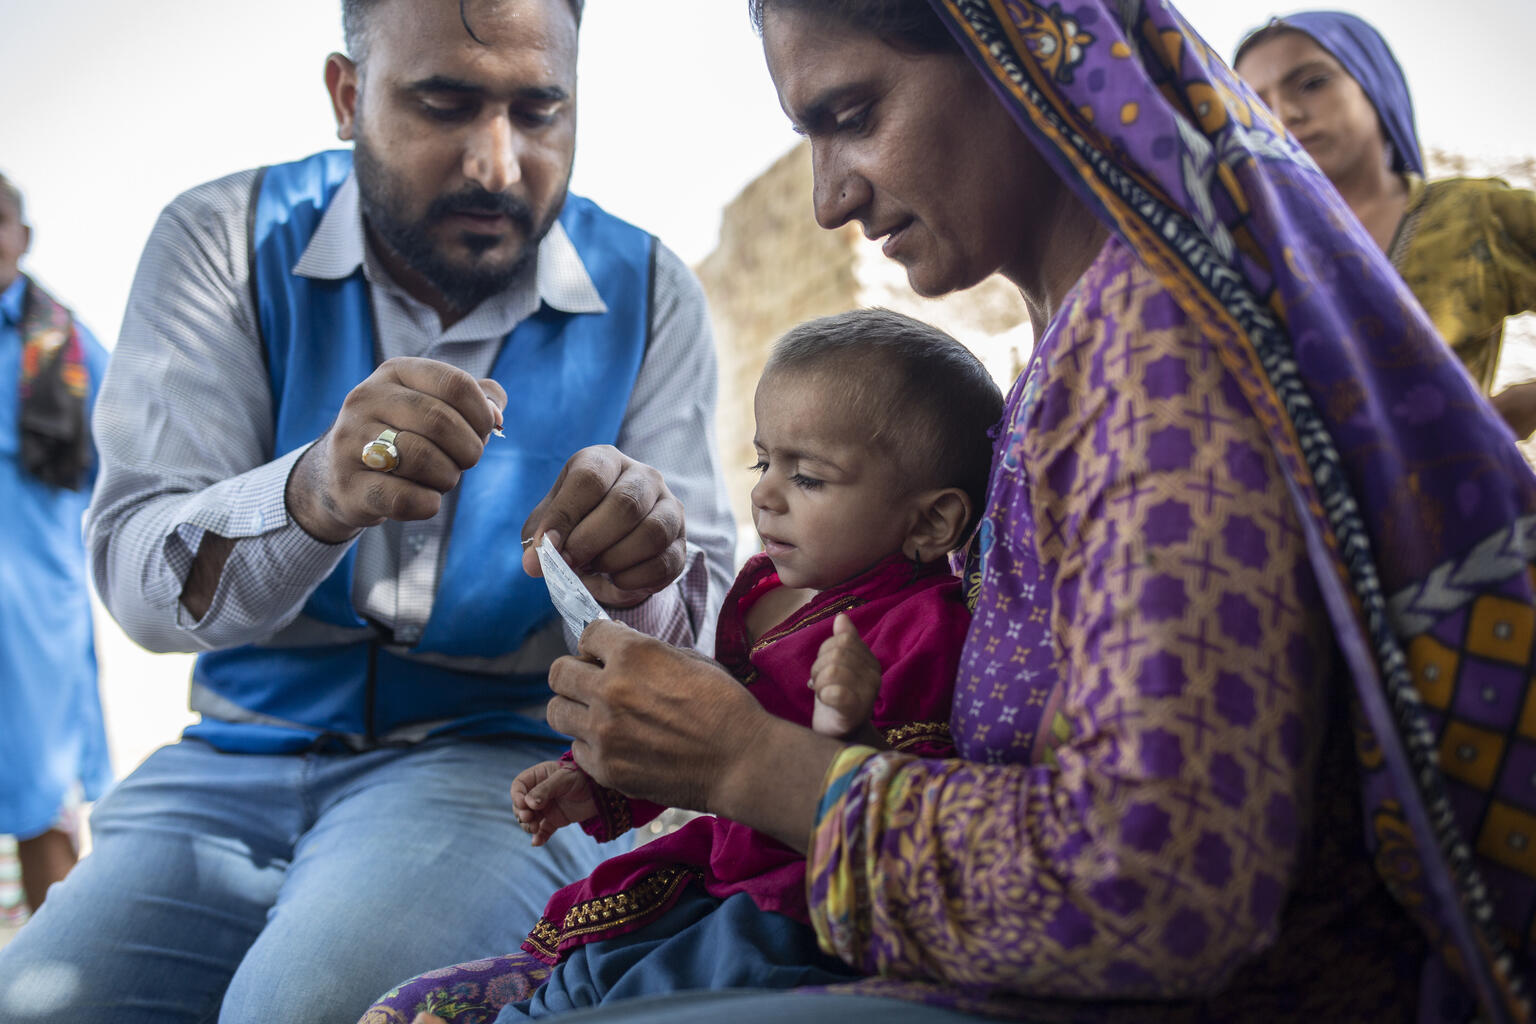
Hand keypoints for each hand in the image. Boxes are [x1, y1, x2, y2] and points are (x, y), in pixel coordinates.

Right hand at [285, 357, 506, 543]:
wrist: (339, 475)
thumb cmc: (405, 436)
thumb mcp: (435, 405)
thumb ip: (477, 399)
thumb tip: (496, 413)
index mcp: (395, 372)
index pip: (454, 384)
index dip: (482, 414)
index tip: (483, 432)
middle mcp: (366, 399)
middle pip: (440, 422)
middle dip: (468, 450)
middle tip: (464, 462)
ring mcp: (350, 442)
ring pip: (422, 458)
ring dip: (447, 477)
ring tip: (441, 478)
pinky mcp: (347, 485)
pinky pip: (403, 498)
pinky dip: (427, 503)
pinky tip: (425, 499)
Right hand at [511, 760, 597, 846]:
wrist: (602, 792)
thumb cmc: (583, 777)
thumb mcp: (564, 779)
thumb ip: (546, 790)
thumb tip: (528, 803)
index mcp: (538, 776)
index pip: (519, 786)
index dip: (517, 796)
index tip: (523, 804)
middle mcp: (538, 793)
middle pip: (520, 805)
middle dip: (521, 813)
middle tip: (529, 818)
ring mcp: (546, 807)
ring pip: (528, 819)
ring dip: (528, 826)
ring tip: (535, 829)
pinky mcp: (554, 820)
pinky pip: (542, 831)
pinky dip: (539, 837)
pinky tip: (537, 842)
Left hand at [521, 446, 685, 607]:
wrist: (610, 546)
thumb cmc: (575, 526)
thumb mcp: (549, 526)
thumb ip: (539, 541)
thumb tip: (533, 564)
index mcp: (605, 461)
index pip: (590, 478)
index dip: (566, 515)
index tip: (548, 546)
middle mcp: (643, 476)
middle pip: (625, 504)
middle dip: (591, 541)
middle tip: (569, 563)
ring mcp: (669, 507)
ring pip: (652, 533)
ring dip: (615, 560)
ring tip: (594, 569)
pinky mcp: (681, 541)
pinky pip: (664, 562)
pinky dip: (634, 579)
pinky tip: (615, 580)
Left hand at [548, 620, 848, 850]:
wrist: (741, 761)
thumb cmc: (724, 705)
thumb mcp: (689, 659)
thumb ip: (646, 653)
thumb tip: (617, 650)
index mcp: (633, 653)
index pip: (587, 634)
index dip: (597, 645)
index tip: (604, 655)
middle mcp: (609, 689)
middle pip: (558, 672)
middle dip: (574, 674)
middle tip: (591, 685)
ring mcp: (603, 732)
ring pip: (556, 711)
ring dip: (575, 710)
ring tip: (597, 716)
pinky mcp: (604, 768)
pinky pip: (575, 749)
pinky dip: (591, 746)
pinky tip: (616, 745)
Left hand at [809, 614, 884, 745]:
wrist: (837, 734)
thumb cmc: (836, 696)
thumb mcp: (838, 665)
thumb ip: (843, 642)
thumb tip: (842, 617)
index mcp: (871, 662)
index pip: (842, 639)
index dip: (825, 651)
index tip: (824, 668)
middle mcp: (874, 676)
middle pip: (837, 652)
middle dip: (819, 667)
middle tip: (819, 683)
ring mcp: (867, 695)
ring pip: (832, 670)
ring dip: (818, 682)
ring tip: (821, 693)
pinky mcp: (854, 713)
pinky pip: (836, 693)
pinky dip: (824, 694)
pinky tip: (826, 701)